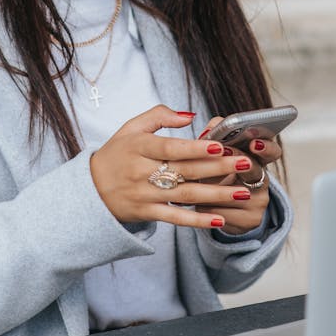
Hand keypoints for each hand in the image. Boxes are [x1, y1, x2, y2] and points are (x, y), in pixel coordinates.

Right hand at [90, 106, 240, 229]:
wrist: (89, 190)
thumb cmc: (116, 154)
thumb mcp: (130, 128)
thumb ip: (158, 116)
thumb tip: (190, 115)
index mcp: (138, 146)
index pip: (170, 146)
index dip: (195, 146)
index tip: (220, 143)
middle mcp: (141, 171)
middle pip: (185, 170)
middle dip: (218, 167)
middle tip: (245, 163)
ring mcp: (144, 194)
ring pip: (185, 195)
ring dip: (217, 195)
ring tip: (243, 192)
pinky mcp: (146, 213)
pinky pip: (175, 218)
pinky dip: (197, 221)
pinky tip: (219, 220)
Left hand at [192, 115, 280, 234]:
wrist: (221, 211)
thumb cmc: (216, 175)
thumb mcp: (217, 155)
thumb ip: (216, 136)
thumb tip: (209, 129)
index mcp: (258, 160)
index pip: (271, 151)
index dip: (265, 147)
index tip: (254, 143)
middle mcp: (263, 180)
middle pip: (254, 170)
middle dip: (235, 161)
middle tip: (222, 153)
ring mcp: (259, 202)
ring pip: (232, 192)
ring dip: (209, 186)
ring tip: (189, 181)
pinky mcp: (251, 220)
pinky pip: (223, 212)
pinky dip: (205, 206)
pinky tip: (193, 202)